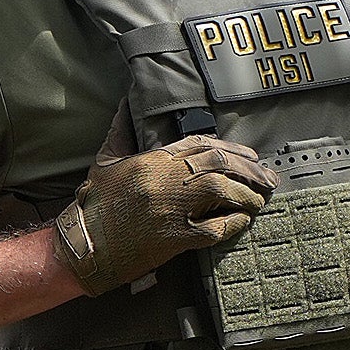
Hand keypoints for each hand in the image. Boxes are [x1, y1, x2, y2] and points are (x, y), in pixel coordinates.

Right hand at [54, 134, 274, 294]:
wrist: (81, 245)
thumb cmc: (93, 205)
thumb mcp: (105, 161)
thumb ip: (121, 131)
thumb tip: (127, 103)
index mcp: (151, 160)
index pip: (201, 144)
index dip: (232, 148)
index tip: (250, 156)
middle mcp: (163, 181)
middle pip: (219, 164)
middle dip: (249, 170)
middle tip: (268, 178)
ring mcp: (169, 210)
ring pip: (222, 192)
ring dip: (247, 195)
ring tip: (260, 199)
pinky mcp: (172, 239)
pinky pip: (214, 229)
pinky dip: (232, 224)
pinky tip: (242, 221)